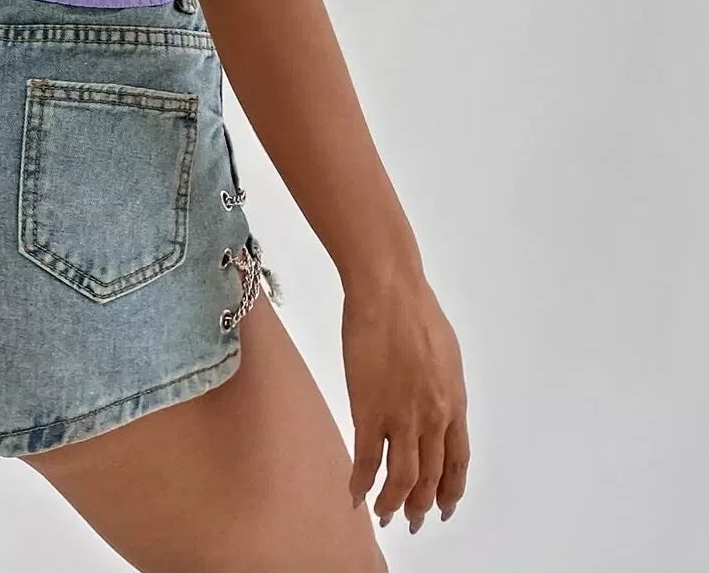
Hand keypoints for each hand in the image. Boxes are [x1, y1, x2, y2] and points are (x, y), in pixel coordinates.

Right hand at [342, 266, 468, 532]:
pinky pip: (367, 459)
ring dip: (392, 503)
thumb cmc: (416, 311)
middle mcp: (433, 419)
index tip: (444, 507)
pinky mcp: (368, 409)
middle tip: (411, 521)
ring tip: (384, 514)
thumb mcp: (447, 356)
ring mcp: (401, 417)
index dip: (450, 490)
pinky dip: (362, 483)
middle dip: (420, 505)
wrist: (389, 291)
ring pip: (400, 478)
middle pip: (429, 477)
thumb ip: (444, 389)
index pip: (457, 462)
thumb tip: (439, 407)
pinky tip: (356, 494)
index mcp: (454, 403)